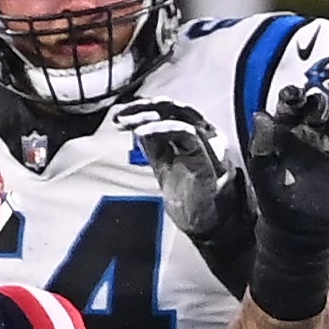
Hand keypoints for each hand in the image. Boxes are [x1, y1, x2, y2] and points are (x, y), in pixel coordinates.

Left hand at [108, 96, 246, 245]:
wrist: (200, 220)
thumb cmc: (187, 195)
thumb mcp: (161, 161)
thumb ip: (152, 141)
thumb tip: (134, 121)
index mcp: (190, 132)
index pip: (166, 109)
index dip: (141, 107)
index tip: (120, 113)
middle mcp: (202, 132)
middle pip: (172, 107)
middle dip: (143, 107)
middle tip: (122, 114)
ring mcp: (207, 142)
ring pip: (179, 115)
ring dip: (150, 116)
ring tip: (130, 123)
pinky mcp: (208, 155)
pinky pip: (187, 133)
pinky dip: (163, 128)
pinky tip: (143, 132)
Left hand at [247, 28, 328, 252]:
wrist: (300, 231)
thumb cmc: (276, 201)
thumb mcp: (263, 173)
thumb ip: (261, 145)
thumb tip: (260, 115)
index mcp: (285, 130)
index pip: (290, 104)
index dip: (293, 96)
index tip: (293, 95)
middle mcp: (309, 131)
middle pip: (319, 106)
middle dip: (320, 103)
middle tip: (320, 111)